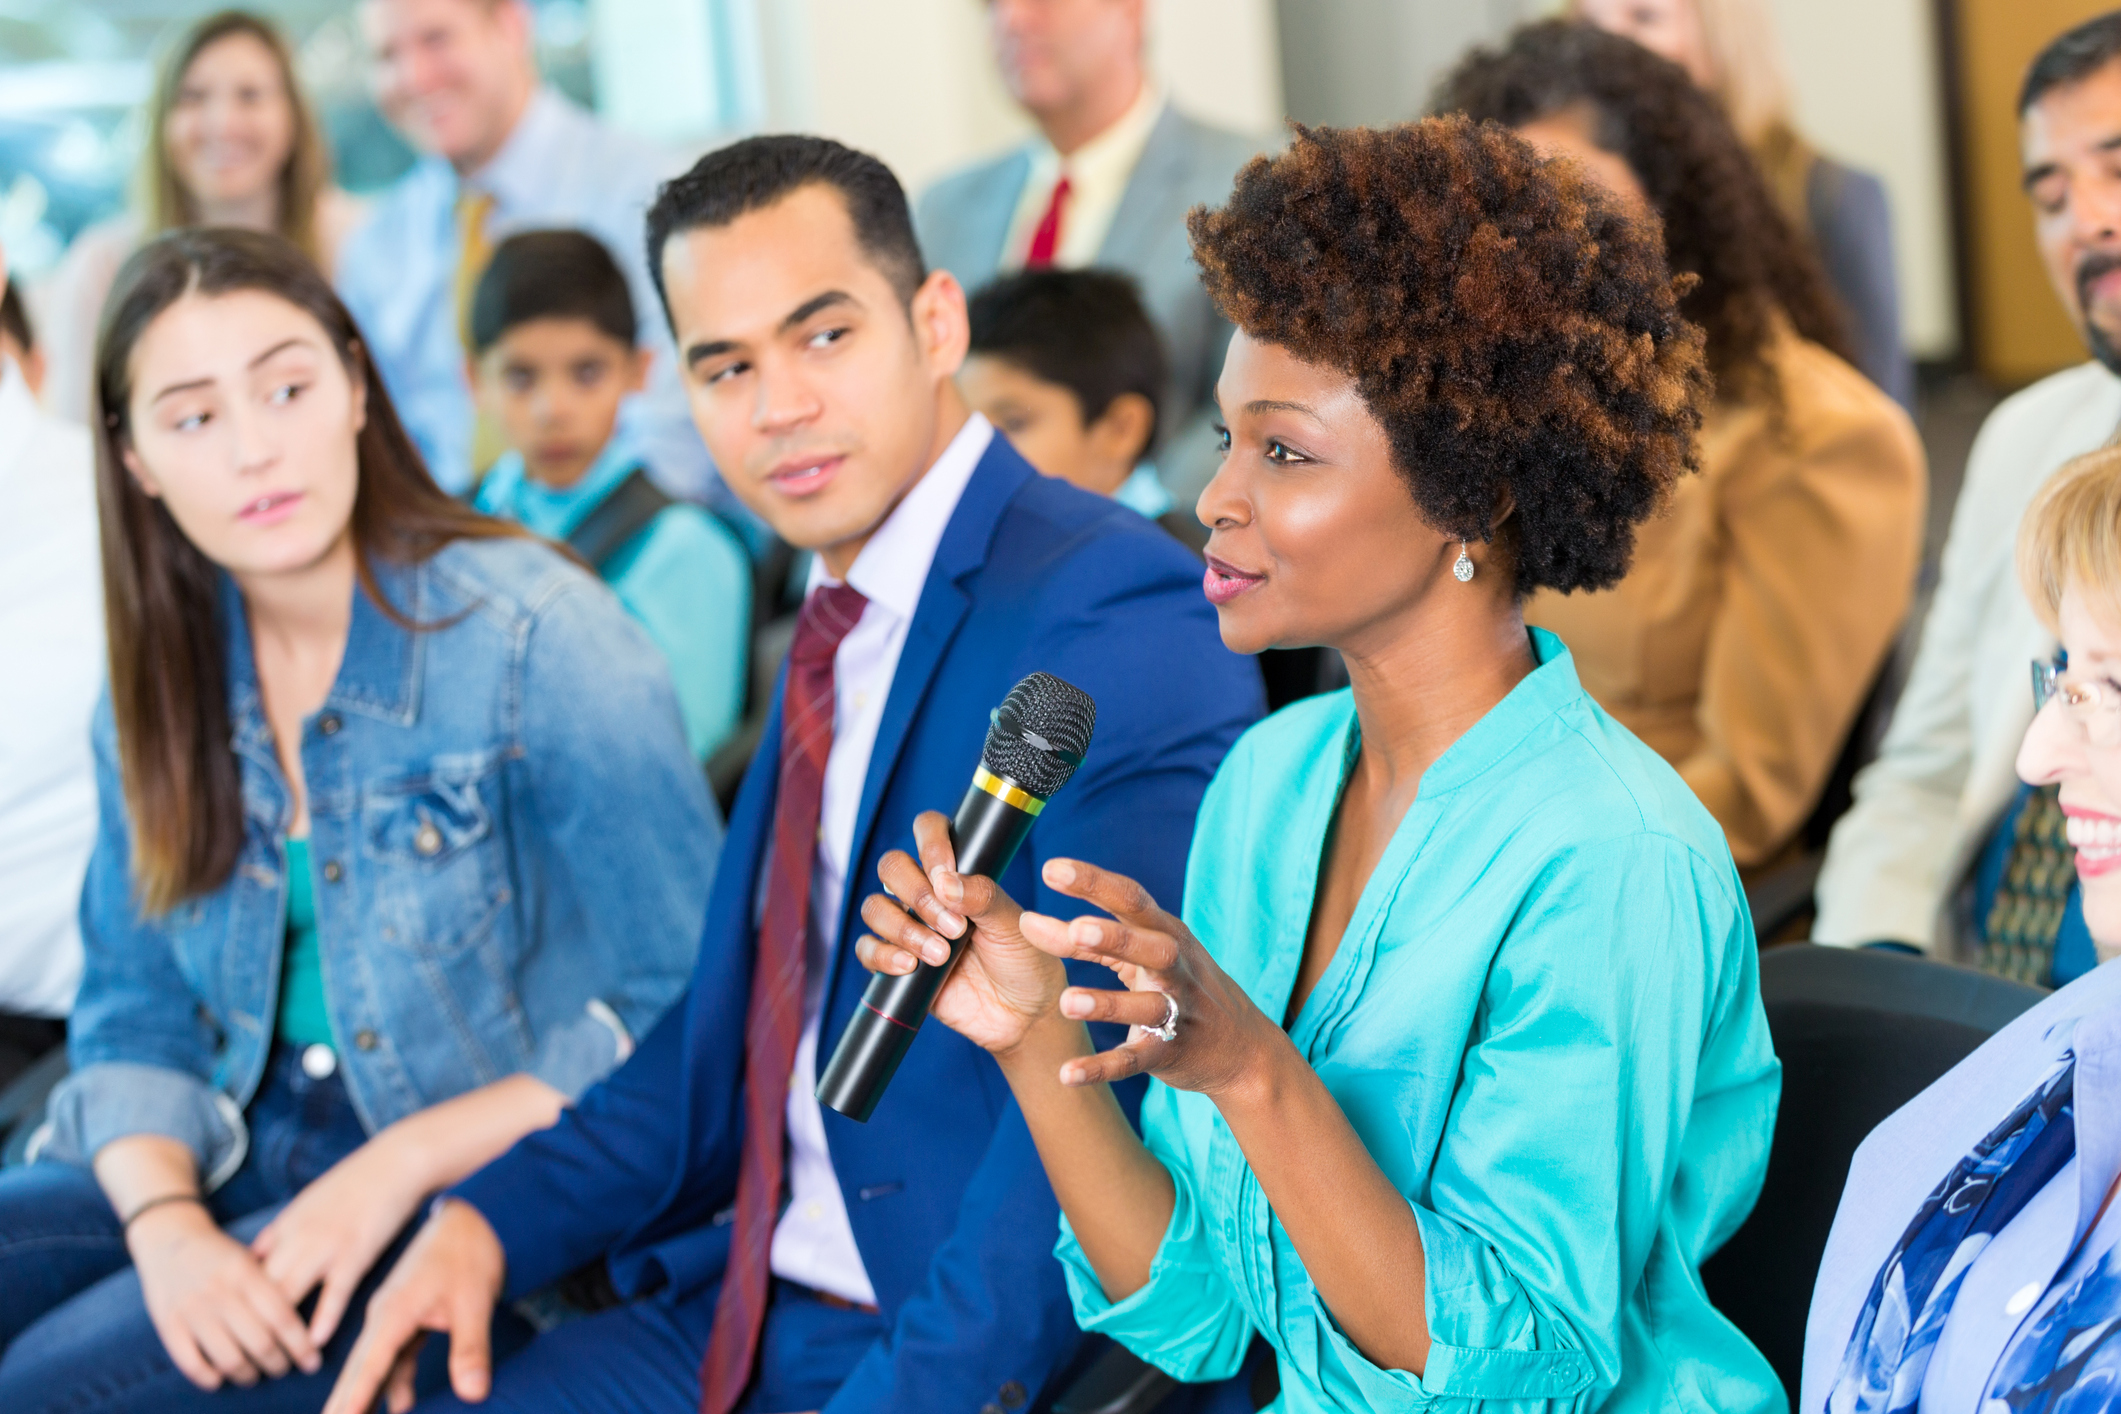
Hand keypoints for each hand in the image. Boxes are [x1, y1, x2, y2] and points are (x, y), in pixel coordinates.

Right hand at [128, 1199, 320, 1388]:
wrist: (169, 1237)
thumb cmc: (221, 1253)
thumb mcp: (249, 1259)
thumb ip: (272, 1286)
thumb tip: (302, 1321)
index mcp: (245, 1273)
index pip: (281, 1317)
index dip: (300, 1344)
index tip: (312, 1360)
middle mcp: (220, 1292)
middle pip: (259, 1342)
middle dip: (277, 1363)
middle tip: (284, 1369)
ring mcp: (192, 1309)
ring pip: (228, 1358)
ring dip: (247, 1374)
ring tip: (255, 1376)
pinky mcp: (168, 1323)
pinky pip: (190, 1362)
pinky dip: (208, 1377)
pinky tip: (220, 1378)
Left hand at [252, 1130, 432, 1348]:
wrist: (396, 1161)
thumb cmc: (358, 1178)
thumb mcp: (309, 1198)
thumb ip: (284, 1228)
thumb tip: (259, 1252)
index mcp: (286, 1224)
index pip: (246, 1270)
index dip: (237, 1299)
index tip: (236, 1322)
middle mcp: (297, 1238)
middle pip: (259, 1288)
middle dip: (250, 1321)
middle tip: (250, 1350)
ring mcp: (325, 1247)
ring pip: (288, 1295)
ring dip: (281, 1330)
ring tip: (278, 1358)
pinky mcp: (355, 1253)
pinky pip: (334, 1293)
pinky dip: (323, 1319)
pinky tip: (317, 1341)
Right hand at [324, 1199, 503, 1413]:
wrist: (474, 1215)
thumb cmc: (471, 1253)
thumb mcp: (475, 1302)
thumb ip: (471, 1349)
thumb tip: (473, 1394)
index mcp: (394, 1312)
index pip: (369, 1366)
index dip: (355, 1398)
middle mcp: (385, 1316)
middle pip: (357, 1369)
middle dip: (341, 1403)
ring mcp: (395, 1316)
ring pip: (373, 1365)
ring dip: (364, 1396)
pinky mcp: (409, 1317)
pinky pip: (394, 1357)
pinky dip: (392, 1381)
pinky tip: (399, 1404)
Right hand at [854, 810, 1069, 1053]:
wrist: (1023, 1015)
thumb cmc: (1024, 960)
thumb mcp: (1013, 924)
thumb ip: (983, 896)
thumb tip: (944, 881)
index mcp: (957, 872)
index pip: (928, 831)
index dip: (930, 843)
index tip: (945, 871)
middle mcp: (927, 894)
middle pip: (892, 867)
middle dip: (917, 893)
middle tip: (953, 927)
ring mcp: (909, 928)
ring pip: (875, 908)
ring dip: (903, 928)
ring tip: (941, 954)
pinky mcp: (896, 964)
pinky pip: (867, 950)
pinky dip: (883, 955)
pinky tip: (911, 966)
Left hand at [1019, 858, 1280, 1097]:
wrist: (1241, 1048)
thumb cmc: (1179, 984)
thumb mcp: (1143, 953)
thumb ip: (1087, 940)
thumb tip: (1027, 923)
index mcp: (1166, 933)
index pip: (1131, 900)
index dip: (1094, 883)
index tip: (1051, 869)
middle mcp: (1175, 968)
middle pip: (1150, 947)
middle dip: (1115, 938)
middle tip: (1076, 931)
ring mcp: (1176, 1012)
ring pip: (1145, 1006)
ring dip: (1106, 1004)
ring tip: (1067, 1000)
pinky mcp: (1169, 1053)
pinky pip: (1134, 1060)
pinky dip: (1102, 1067)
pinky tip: (1068, 1074)